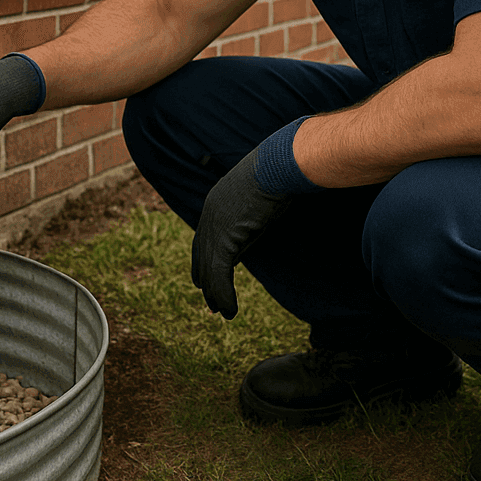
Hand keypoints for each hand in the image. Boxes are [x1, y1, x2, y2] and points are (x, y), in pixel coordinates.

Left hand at [190, 149, 291, 318]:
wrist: (278, 166)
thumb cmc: (277, 176)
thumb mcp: (260, 202)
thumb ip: (248, 223)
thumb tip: (248, 241)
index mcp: (214, 205)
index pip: (203, 242)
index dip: (205, 265)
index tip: (208, 283)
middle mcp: (208, 216)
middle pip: (202, 258)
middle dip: (208, 284)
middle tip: (213, 307)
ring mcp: (214, 227)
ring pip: (210, 271)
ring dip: (217, 296)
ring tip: (224, 314)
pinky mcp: (225, 239)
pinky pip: (220, 274)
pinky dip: (224, 295)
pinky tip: (230, 311)